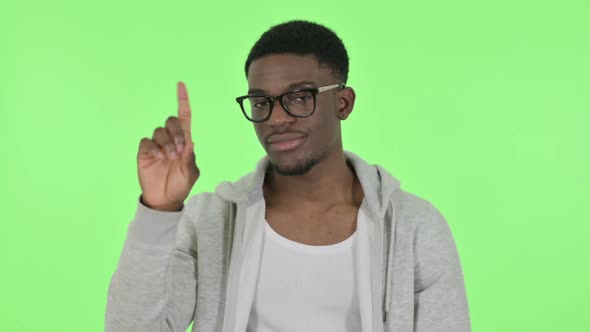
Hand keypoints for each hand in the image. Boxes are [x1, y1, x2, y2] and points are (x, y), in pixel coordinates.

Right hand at [137, 82, 199, 210]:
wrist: (164, 199)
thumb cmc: (180, 185)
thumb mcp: (191, 174)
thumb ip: (191, 160)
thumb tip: (192, 143)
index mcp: (185, 142)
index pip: (184, 117)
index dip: (182, 101)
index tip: (181, 85)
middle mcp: (171, 140)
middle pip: (171, 121)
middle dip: (177, 134)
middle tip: (180, 152)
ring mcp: (157, 145)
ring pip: (159, 131)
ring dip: (166, 143)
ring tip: (169, 158)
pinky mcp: (145, 152)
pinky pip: (146, 141)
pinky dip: (153, 147)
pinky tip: (158, 157)